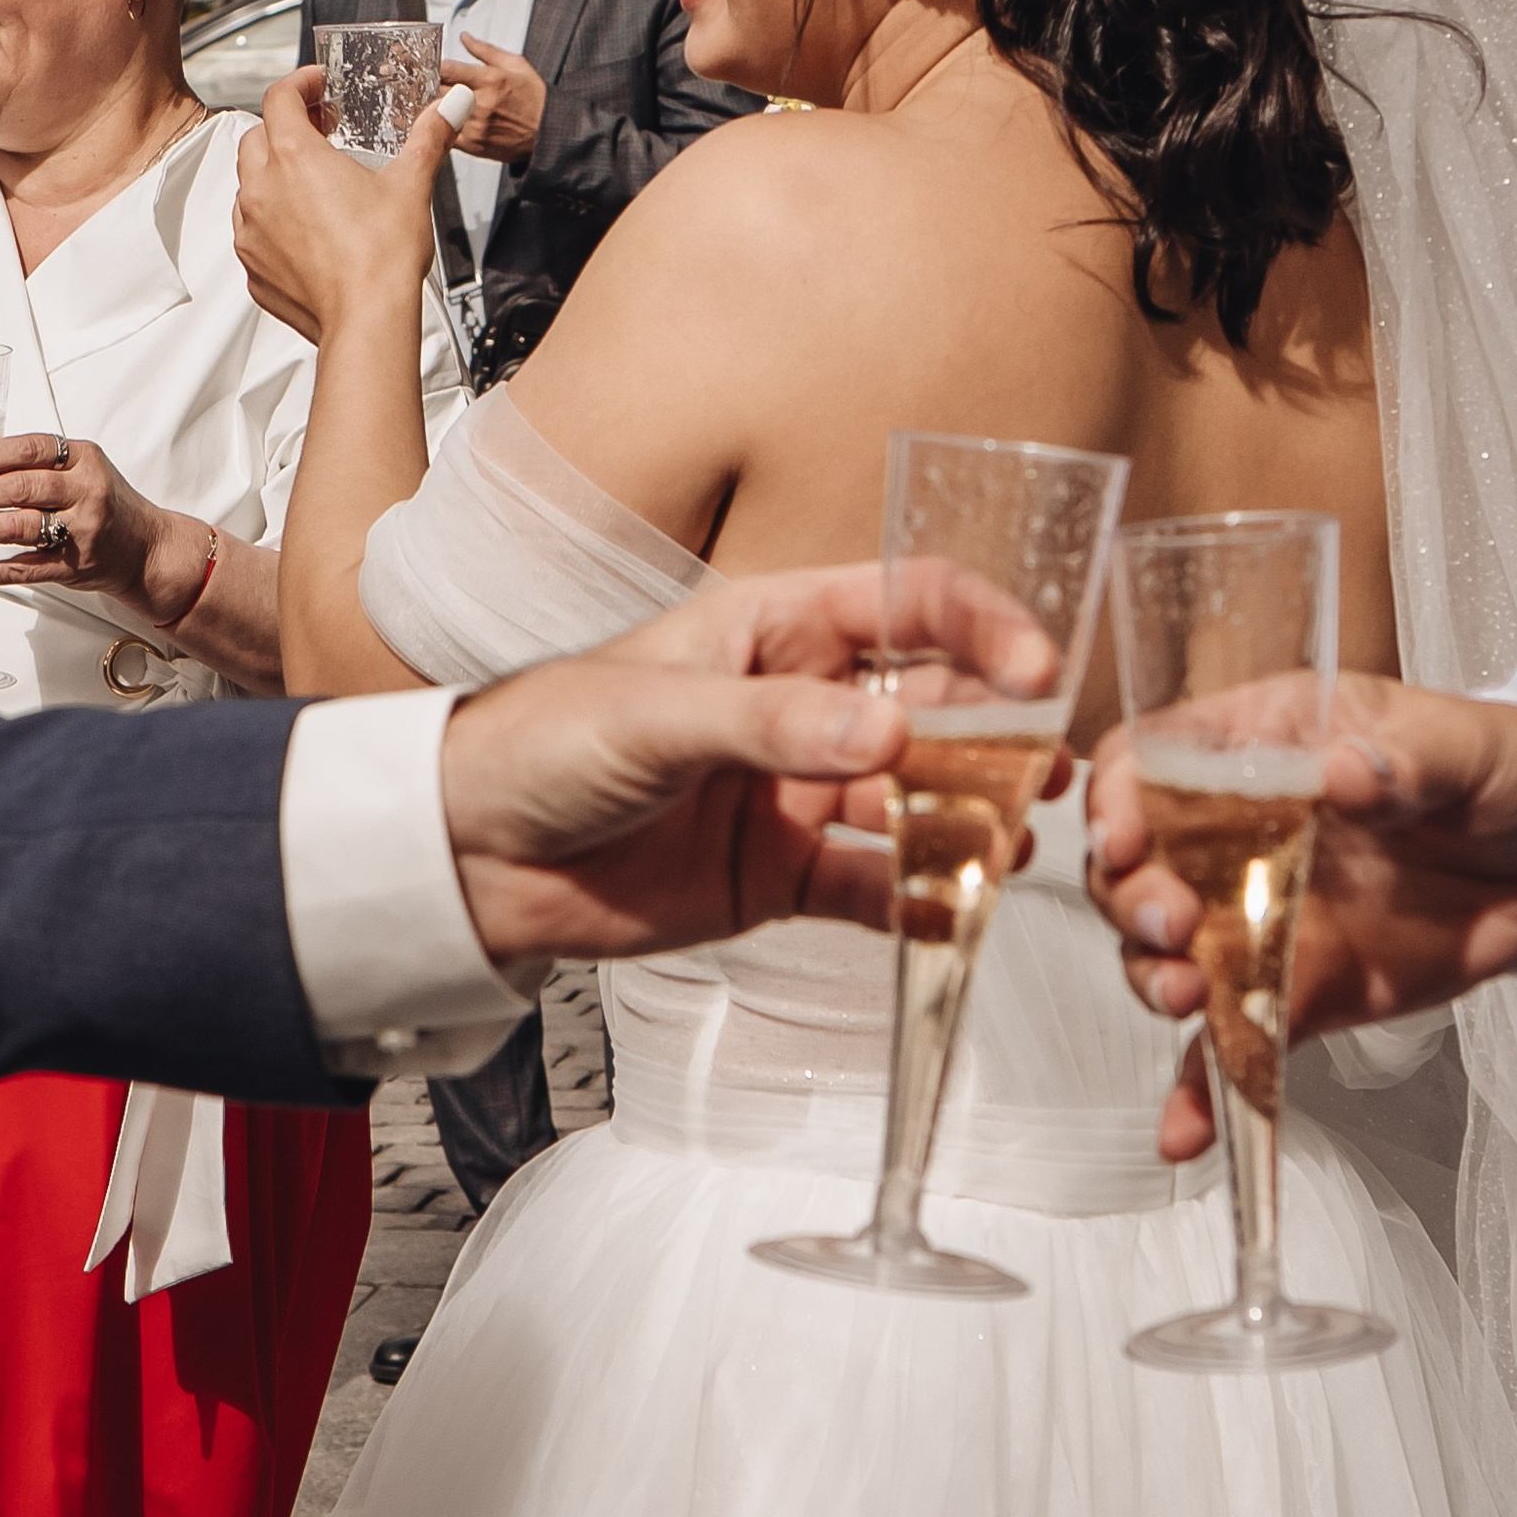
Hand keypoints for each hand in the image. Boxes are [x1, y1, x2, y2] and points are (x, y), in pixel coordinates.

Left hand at [0, 434, 163, 601]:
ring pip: (17, 527)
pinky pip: (22, 570)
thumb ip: (36, 465)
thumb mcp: (82, 470)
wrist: (147, 549)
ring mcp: (81, 531)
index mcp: (85, 459)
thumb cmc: (106, 505)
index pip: (27, 450)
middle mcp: (87, 491)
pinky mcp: (73, 567)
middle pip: (18, 488)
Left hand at [233, 67, 454, 346]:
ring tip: (314, 182)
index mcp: (294, 157)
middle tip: (321, 130)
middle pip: (258, 136)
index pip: (279, 98)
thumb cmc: (383, 257)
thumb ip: (430, 136)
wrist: (367, 322)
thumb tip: (452, 106)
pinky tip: (308, 229)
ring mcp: (251, 230)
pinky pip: (253, 230)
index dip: (299, 83)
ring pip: (249, 184)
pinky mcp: (253, 266)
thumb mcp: (411, 184)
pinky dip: (273, 219)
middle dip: (286, 127)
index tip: (317, 85)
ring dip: (274, 173)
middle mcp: (262, 189)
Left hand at [440, 559, 1065, 974]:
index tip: (1040, 668)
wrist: (468, 855)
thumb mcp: (657, 714)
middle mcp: (803, 704)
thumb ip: (774, 725)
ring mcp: (801, 791)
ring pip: (921, 800)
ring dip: (975, 818)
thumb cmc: (540, 742)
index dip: (984, 626)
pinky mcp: (785, 875)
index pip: (908, 602)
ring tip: (1013, 841)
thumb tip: (889, 730)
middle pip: (938, 705)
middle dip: (1001, 735)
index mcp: (775, 628)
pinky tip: (956, 914)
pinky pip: (877, 889)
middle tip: (1048, 772)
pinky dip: (922, 903)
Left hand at [441, 38, 546, 164]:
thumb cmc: (535, 98)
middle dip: (432, 86)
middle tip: (434, 84)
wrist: (549, 131)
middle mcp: (481, 103)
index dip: (436, 66)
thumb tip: (464, 38)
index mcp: (490, 79)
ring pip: (438, 113)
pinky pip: (446, 134)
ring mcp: (475, 126)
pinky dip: (444, 126)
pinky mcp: (473, 145)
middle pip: (437, 91)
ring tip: (444, 102)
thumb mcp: (515, 64)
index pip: (446, 69)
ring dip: (436, 107)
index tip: (435, 66)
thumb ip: (484, 50)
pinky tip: (451, 120)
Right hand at [1087, 678, 1516, 1047]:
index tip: (1128, 837)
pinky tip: (1187, 1130)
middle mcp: (1237, 834)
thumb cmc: (1499, 772)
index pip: (1150, 761)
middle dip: (1133, 898)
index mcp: (1260, 748)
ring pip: (1167, 954)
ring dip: (1156, 979)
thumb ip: (1403, 762)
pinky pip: (1233, 1042)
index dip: (1119, 797)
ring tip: (1190, 996)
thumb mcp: (1464, 747)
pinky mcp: (1294, 991)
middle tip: (1175, 925)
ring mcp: (1257, 918)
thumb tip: (1339, 773)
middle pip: (1137, 864)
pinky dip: (1205, 1088)